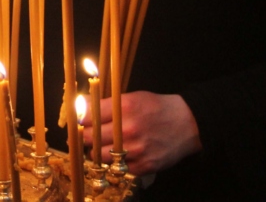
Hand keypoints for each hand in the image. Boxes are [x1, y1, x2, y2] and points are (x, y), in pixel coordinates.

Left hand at [82, 91, 201, 175]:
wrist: (188, 124)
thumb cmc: (156, 108)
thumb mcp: (131, 97)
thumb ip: (106, 104)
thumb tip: (81, 106)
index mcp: (123, 108)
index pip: (86, 116)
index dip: (78, 119)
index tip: (77, 121)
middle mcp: (128, 129)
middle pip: (89, 137)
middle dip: (84, 136)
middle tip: (85, 135)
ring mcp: (136, 150)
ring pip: (99, 156)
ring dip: (95, 152)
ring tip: (100, 146)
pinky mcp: (144, 166)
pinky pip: (118, 168)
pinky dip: (114, 162)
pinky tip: (118, 155)